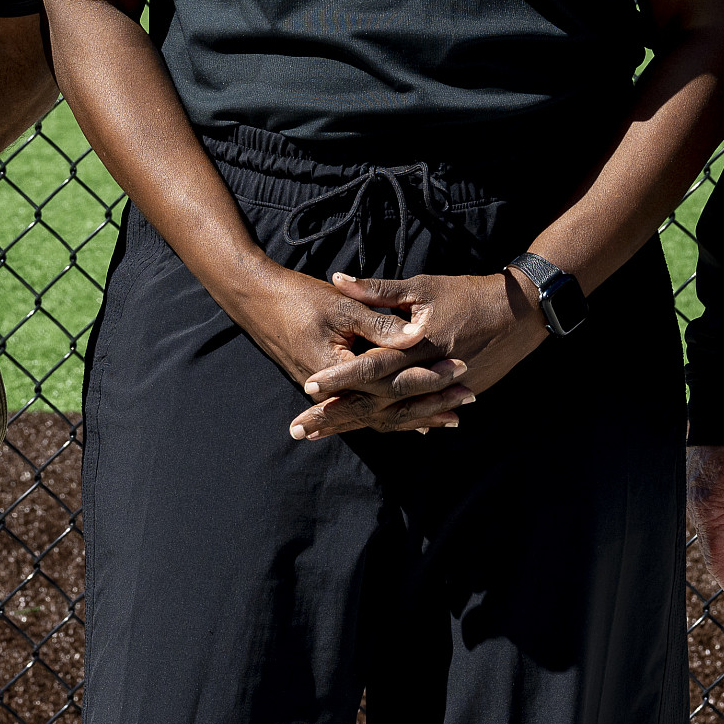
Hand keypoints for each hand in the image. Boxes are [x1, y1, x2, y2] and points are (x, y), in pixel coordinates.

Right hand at [218, 264, 463, 437]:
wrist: (256, 298)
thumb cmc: (298, 298)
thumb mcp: (343, 306)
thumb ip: (380, 323)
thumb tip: (418, 336)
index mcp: (340, 370)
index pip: (391, 381)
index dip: (428, 376)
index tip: (461, 370)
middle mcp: (335, 390)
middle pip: (389, 405)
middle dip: (429, 404)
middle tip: (467, 401)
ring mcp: (329, 393)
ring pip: (377, 414)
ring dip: (415, 416)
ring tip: (450, 420)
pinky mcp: (328, 389)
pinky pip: (364, 410)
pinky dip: (391, 416)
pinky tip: (414, 425)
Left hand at [290, 270, 544, 440]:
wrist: (520, 313)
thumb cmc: (468, 295)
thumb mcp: (422, 287)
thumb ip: (379, 290)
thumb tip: (338, 279)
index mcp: (417, 347)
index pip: (371, 367)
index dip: (340, 378)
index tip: (308, 387)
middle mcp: (427, 375)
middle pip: (374, 401)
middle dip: (336, 416)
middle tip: (299, 429)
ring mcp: (441, 392)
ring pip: (392, 415)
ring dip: (356, 425)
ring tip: (321, 435)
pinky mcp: (452, 397)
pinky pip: (415, 415)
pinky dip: (390, 424)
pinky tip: (367, 432)